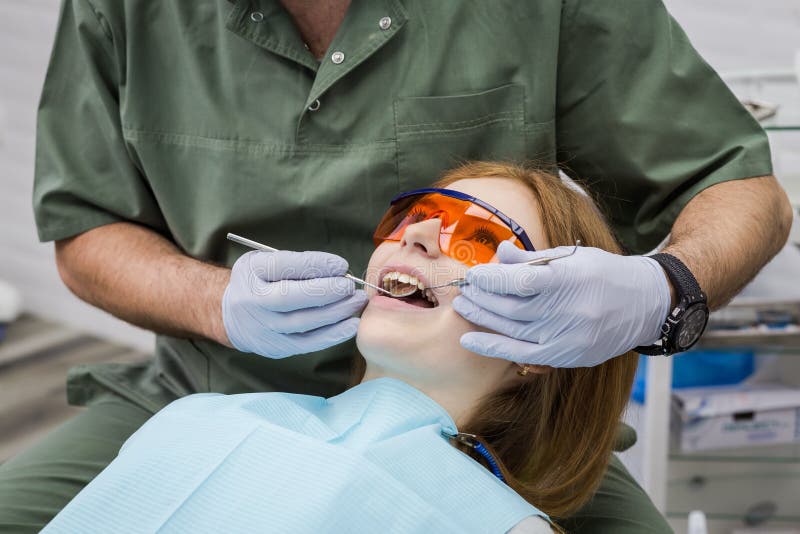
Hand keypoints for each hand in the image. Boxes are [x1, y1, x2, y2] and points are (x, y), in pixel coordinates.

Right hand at [222, 250, 367, 357]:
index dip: (315, 265)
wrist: (232, 315)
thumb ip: (297, 263)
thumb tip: (338, 270)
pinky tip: (351, 325)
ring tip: (356, 302)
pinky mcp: (276, 347)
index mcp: (252, 272)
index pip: (283, 266)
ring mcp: (264, 327)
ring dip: (335, 313)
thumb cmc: (259, 282)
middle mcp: (253, 301)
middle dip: (326, 291)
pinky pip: (307, 343)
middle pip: (291, 297)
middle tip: (350, 286)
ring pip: (302, 322)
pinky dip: (332, 335)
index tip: (341, 265)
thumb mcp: (268, 262)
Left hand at [452, 242, 670, 366]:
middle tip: (464, 288)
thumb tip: (500, 253)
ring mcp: (566, 337)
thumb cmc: (604, 273)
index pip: (521, 281)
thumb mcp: (572, 256)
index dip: (492, 279)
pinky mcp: (566, 356)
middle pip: (512, 307)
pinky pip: (521, 354)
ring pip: (512, 329)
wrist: (645, 304)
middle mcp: (567, 311)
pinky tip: (470, 339)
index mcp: (569, 280)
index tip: (474, 274)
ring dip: (483, 317)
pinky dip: (492, 347)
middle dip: (483, 297)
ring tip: (464, 306)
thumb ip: (532, 259)